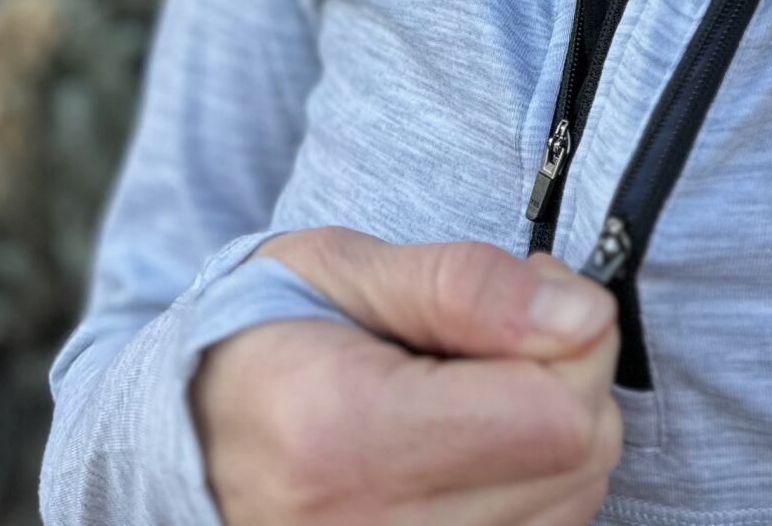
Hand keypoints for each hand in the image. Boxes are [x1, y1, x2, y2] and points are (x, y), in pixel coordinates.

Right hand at [191, 227, 622, 522]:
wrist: (189, 435)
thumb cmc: (261, 336)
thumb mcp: (341, 269)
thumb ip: (464, 285)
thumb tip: (582, 315)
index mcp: (343, 437)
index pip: (556, 413)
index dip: (570, 335)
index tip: (524, 297)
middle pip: (577, 462)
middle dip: (565, 380)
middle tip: (491, 340)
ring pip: (572, 503)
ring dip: (548, 436)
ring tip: (468, 395)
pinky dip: (529, 484)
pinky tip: (468, 447)